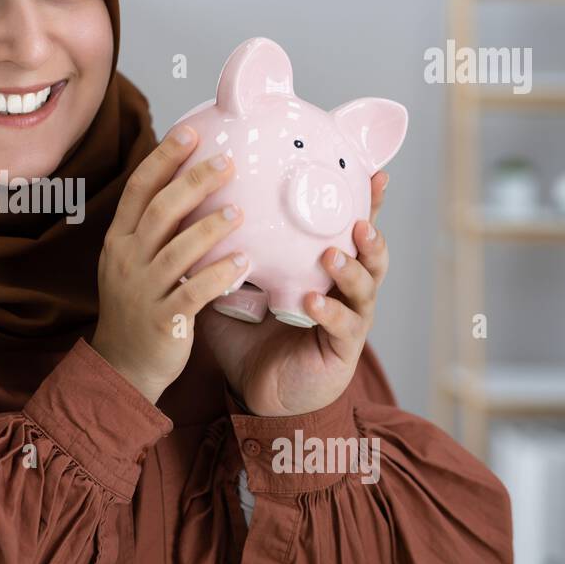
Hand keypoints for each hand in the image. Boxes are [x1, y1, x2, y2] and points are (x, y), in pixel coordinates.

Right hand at [90, 124, 248, 403]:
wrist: (123, 366)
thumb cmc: (138, 307)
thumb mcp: (134, 262)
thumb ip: (156, 229)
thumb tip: (190, 186)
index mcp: (119, 240)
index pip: (138, 189)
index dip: (163, 158)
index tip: (190, 131)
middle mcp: (127, 259)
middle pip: (160, 211)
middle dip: (194, 182)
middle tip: (228, 162)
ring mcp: (142, 290)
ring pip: (178, 250)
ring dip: (211, 227)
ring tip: (240, 211)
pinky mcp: (162, 320)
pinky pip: (194, 292)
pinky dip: (219, 275)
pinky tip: (245, 261)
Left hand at [199, 171, 390, 417]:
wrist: (256, 391)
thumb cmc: (250, 335)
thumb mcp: (235, 286)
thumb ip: (225, 254)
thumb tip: (192, 212)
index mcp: (321, 267)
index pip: (345, 227)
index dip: (363, 202)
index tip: (372, 172)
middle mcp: (344, 288)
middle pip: (372, 253)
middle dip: (371, 231)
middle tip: (358, 218)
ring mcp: (349, 318)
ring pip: (365, 287)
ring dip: (352, 268)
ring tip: (333, 254)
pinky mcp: (342, 349)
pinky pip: (343, 326)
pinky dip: (328, 312)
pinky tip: (313, 301)